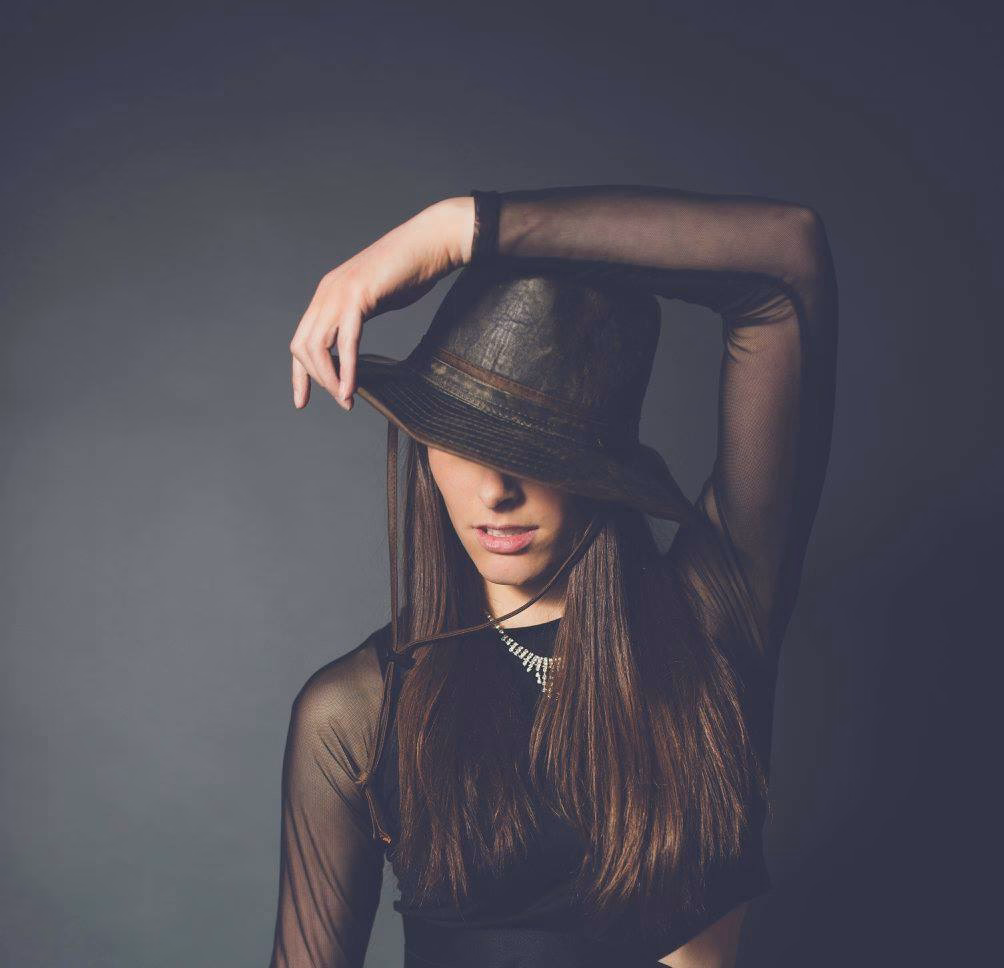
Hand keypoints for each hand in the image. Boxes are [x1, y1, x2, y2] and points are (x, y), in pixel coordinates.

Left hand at [289, 196, 474, 409]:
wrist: (432, 242)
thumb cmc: (412, 271)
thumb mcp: (376, 299)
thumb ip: (360, 319)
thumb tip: (355, 348)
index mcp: (328, 294)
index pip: (301, 340)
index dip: (300, 374)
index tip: (303, 400)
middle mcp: (326, 293)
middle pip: (302, 347)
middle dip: (314, 380)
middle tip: (340, 401)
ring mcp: (339, 293)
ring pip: (317, 346)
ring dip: (329, 379)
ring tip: (345, 400)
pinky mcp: (358, 295)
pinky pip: (345, 341)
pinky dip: (346, 369)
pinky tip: (350, 387)